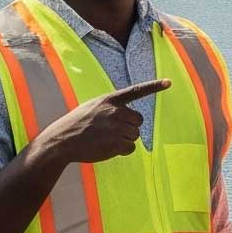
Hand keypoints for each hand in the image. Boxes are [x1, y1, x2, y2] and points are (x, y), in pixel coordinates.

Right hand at [28, 77, 164, 165]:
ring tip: (105, 140)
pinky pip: (130, 147)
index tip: (169, 82)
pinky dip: (122, 150)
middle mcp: (116, 111)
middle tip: (112, 132)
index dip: (154, 86)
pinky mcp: (116, 143)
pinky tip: (107, 148)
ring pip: (135, 135)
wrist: (62, 141)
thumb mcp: (92, 107)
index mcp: (109, 100)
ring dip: (125, 140)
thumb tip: (127, 117)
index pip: (136, 91)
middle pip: (139, 120)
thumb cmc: (76, 124)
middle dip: (130, 127)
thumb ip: (110, 107)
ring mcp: (117, 127)